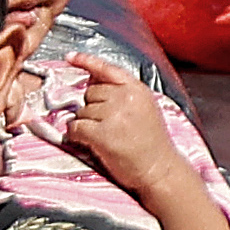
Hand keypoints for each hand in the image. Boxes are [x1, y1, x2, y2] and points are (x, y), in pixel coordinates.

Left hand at [61, 63, 188, 200]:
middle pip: (90, 92)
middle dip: (92, 107)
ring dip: (85, 124)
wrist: (159, 170)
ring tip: (104, 137)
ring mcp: (113, 115)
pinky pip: (76, 127)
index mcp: (137, 89)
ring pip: (81, 111)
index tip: (70, 58)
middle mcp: (126, 98)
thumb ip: (124, 93)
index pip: (107, 69)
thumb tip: (92, 82)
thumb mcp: (144, 108)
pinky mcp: (102, 134)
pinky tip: (88, 142)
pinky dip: (76, 135)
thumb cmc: (151, 143)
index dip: (86, 62)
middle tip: (106, 125)